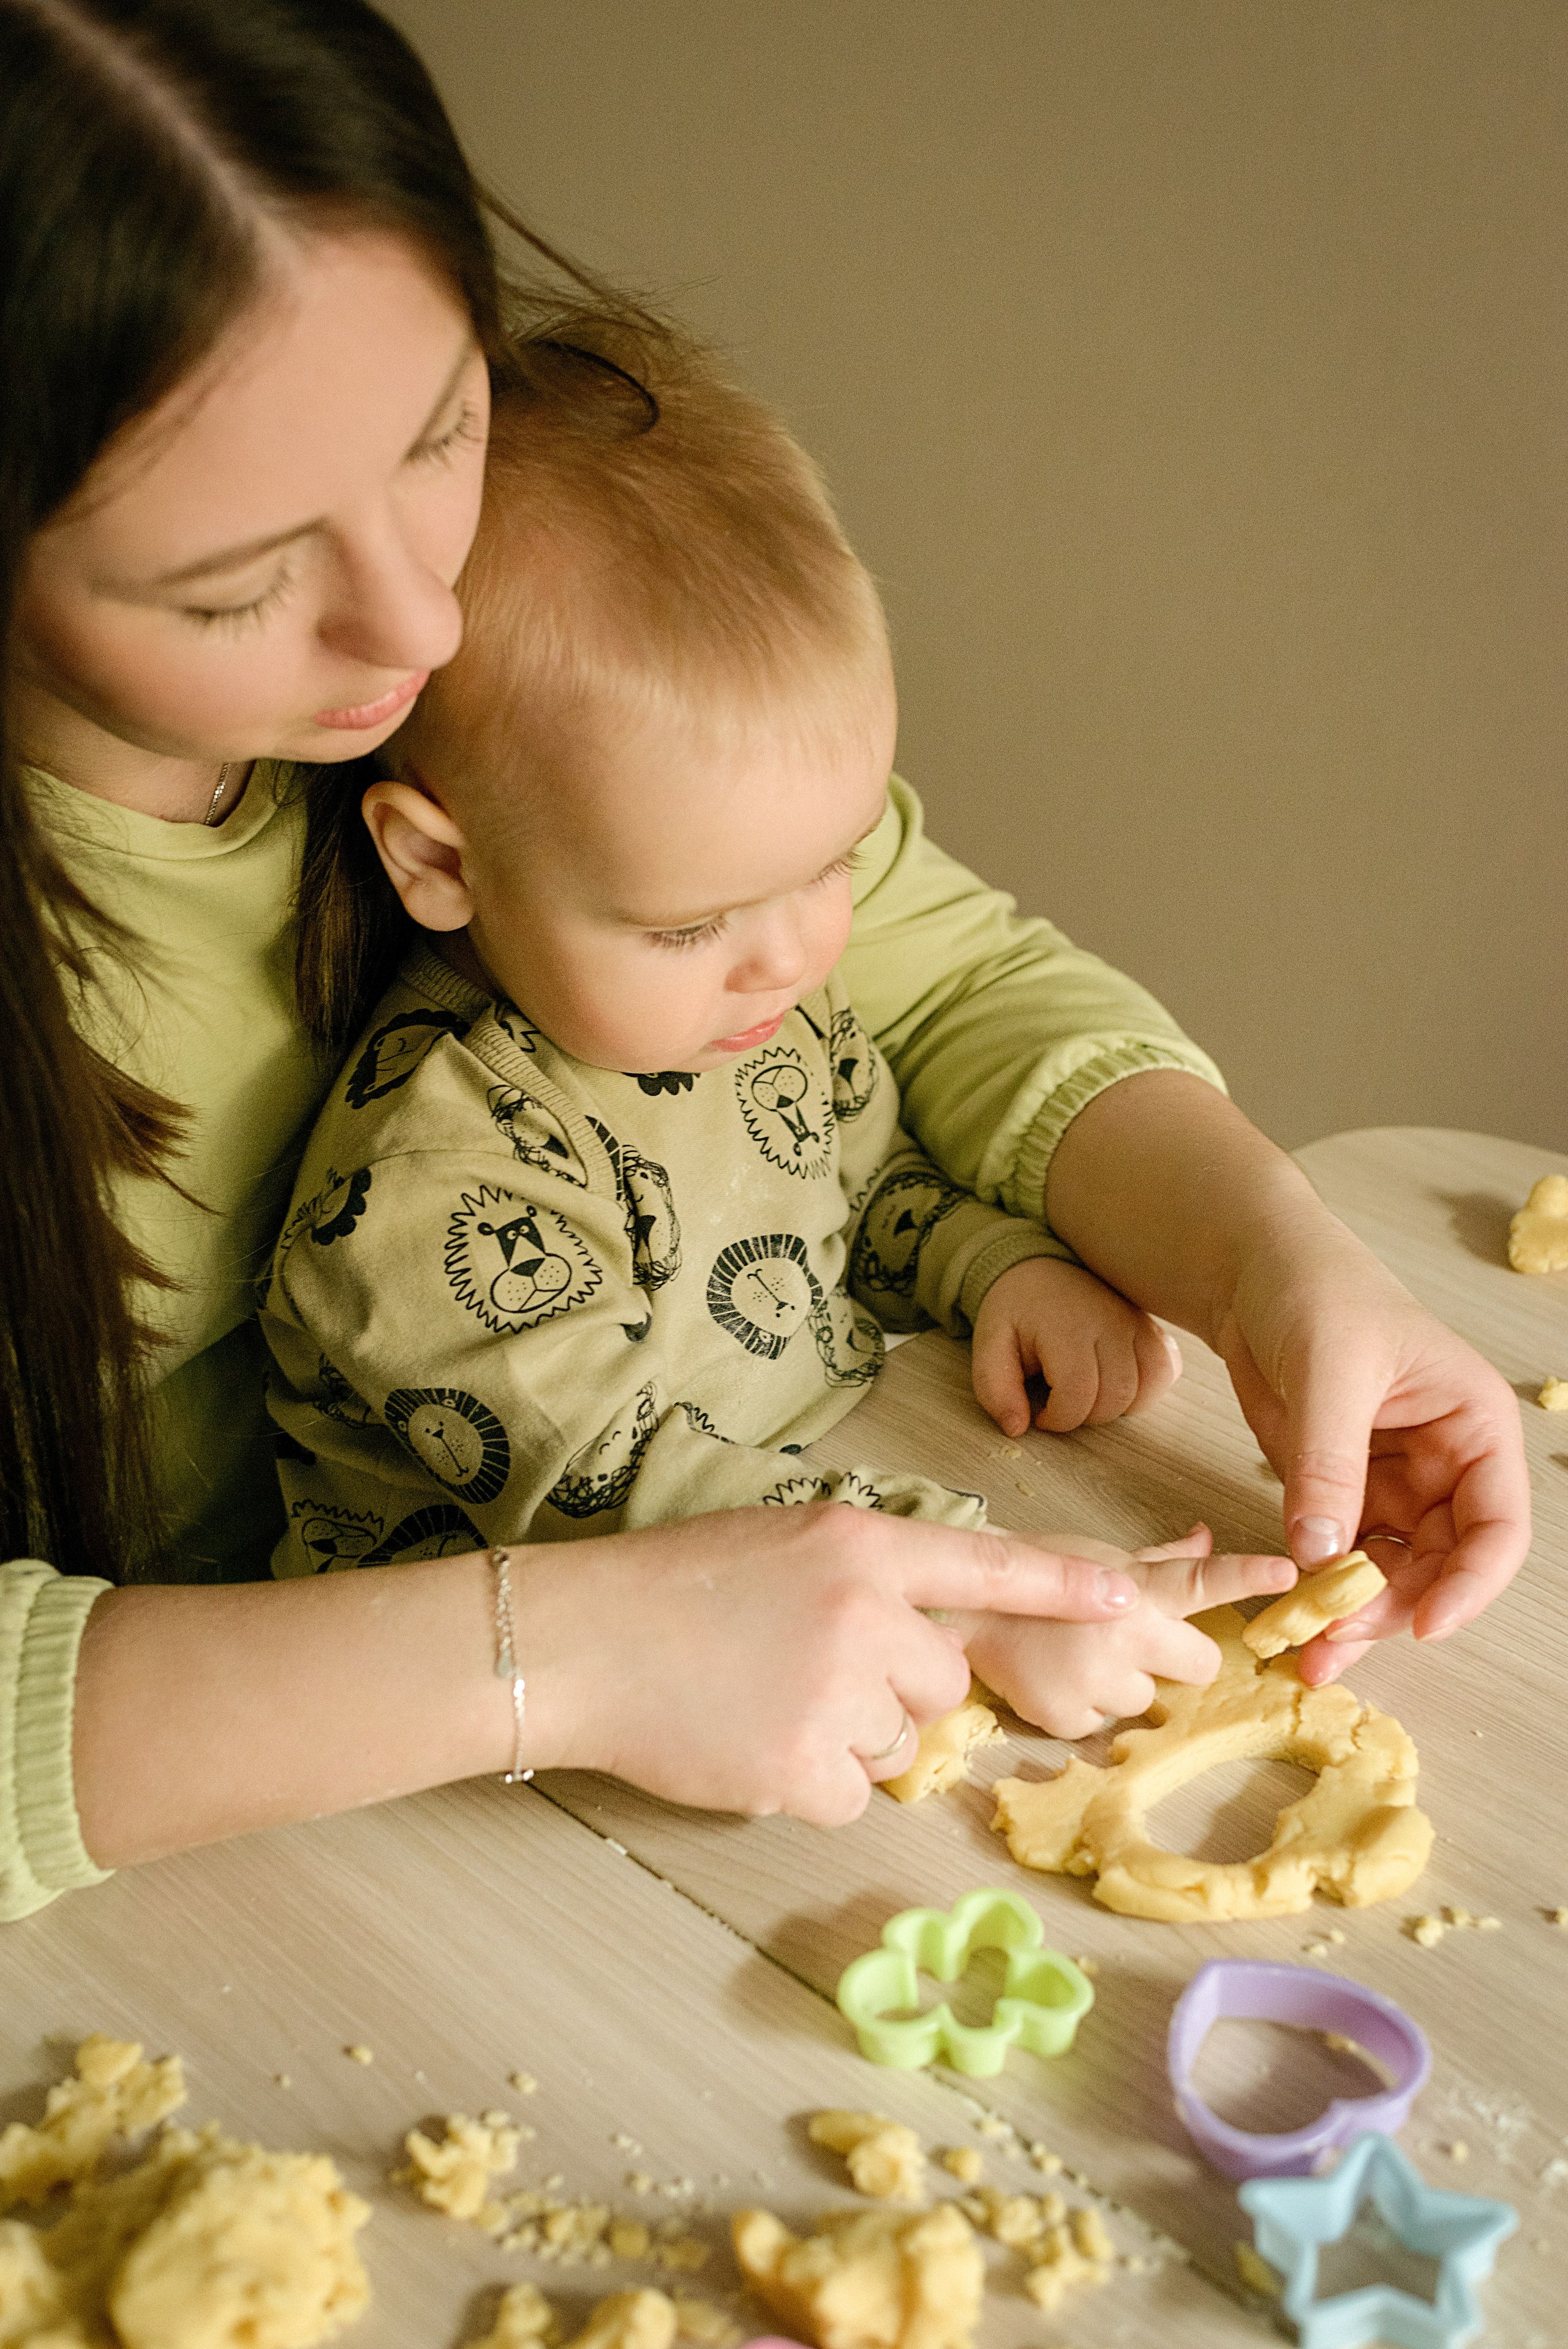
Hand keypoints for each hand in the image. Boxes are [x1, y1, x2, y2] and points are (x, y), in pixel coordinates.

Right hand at [510, 1503, 1139, 1824]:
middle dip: (891, 1692)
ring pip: (896, 1746)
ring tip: (763, 1702)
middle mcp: (864, 1615)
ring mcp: (835, 1693)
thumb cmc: (674, 1587)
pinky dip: (806, 1785)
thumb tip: (914, 1636)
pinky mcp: (802, 1766)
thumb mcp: (782, 1546)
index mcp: (860, 1548)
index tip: (1133, 1602)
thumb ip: (861, 1578)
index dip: (1063, 1589)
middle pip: (941, 1683)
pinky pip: (849, 1797)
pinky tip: (750, 1746)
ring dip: (846, 1740)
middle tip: (803, 1672)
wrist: (582, 1640)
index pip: (986, 1567)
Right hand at [959, 1523, 1295, 1738]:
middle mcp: (1123, 1633)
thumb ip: (1160, 1559)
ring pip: (1147, 1700)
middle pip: (1200, 1666)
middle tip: (1133, 1642)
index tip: (1291, 1572)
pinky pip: (1101, 1725)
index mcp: (1135, 1589)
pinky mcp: (1068, 1716)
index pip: (1202, 1581)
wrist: (960, 1608)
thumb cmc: (1034, 1578)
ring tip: (1076, 1657)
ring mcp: (1096, 1679)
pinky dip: (1084, 1708)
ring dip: (1122, 1684)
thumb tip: (1207, 1538)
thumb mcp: (1098, 1558)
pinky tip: (1055, 1678)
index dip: (1248, 1577)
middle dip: (1176, 1658)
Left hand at [970, 1257, 1181, 1435]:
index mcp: (1065, 1326)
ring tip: (1089, 1397)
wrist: (1038, 1269)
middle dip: (1086, 1417)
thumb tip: (1017, 1429)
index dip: (1060, 1419)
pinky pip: (1167, 1368)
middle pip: (1116, 1395)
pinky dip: (1149, 1389)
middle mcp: (1108, 1321)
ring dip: (1118, 1407)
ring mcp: (1135, 1321)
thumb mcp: (989, 1345)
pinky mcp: (1150, 1326)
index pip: (1078, 1392)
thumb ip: (994, 1389)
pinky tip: (1119, 1387)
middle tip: (1063, 1405)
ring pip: (1148, 1385)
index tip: (1042, 1416)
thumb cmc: (1015, 1311)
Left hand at [1041, 1072, 1531, 1688]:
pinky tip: (1290, 1620)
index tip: (1424, 1624)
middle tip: (1331, 1643)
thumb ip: (1329, 1463)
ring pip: (1391, 1572)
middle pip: (1442, 1565)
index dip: (1469, 1584)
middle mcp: (1445, 1463)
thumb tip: (1322, 1554)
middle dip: (1393, 1611)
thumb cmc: (1314, 1290)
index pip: (1497, 1526)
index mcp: (1473, 1425)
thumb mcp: (1328, 1373)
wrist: (1250, 1267)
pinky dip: (1320, 1590)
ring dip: (1353, 1614)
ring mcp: (1394, 1482)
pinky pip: (1342, 1556)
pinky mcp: (1341, 1489)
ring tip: (1304, 1648)